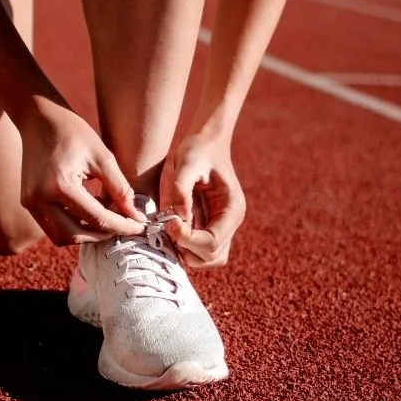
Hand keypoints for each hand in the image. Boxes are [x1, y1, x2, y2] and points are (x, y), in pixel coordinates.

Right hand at [19, 102, 145, 244]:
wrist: (40, 119)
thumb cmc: (73, 132)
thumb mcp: (103, 157)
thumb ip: (120, 189)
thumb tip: (136, 217)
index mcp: (61, 185)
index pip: (97, 218)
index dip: (122, 225)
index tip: (140, 226)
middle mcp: (40, 199)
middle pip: (76, 235)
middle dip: (102, 235)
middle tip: (124, 225)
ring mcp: (31, 203)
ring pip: (61, 236)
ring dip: (86, 234)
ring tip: (107, 220)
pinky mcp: (28, 203)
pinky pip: (51, 226)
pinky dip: (72, 226)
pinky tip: (89, 214)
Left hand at [159, 133, 245, 267]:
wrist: (206, 142)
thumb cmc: (198, 149)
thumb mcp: (187, 162)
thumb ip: (181, 189)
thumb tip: (178, 216)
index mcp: (232, 208)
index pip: (213, 242)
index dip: (188, 239)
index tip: (169, 223)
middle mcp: (230, 222)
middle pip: (211, 255)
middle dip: (186, 247)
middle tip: (168, 225)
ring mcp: (222, 226)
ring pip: (207, 258)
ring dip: (186, 251)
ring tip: (170, 228)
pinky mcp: (211, 226)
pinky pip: (200, 250)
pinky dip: (185, 247)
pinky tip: (173, 228)